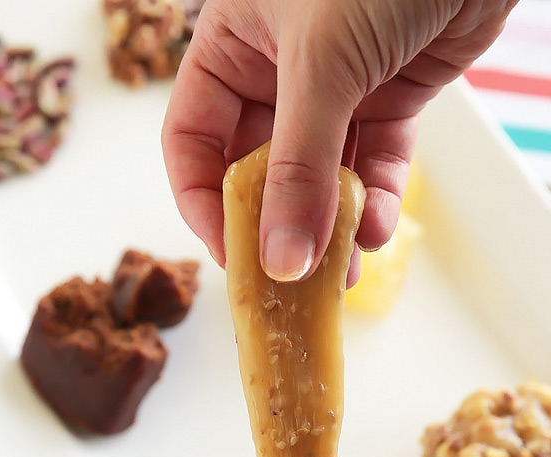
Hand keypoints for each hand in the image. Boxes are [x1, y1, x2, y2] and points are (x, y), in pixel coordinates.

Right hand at [162, 0, 516, 283]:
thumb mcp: (322, 67)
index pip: (194, 140)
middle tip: (290, 281)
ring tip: (342, 275)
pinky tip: (375, 229)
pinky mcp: (390, 94)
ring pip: (320, 175)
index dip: (204, 202)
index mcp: (234, 46)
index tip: (231, 254)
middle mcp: (278, 71)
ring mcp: (337, 86)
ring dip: (330, 228)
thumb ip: (299, 169)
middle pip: (258, 169)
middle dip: (276, 227)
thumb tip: (280, 261)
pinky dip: (375, 198)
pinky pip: (374, 161)